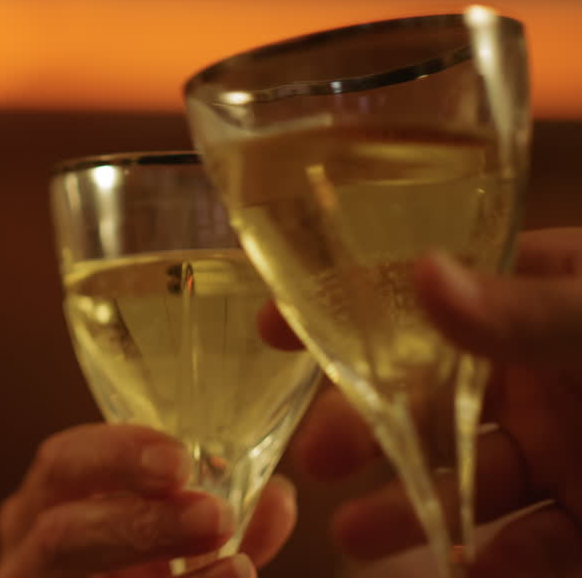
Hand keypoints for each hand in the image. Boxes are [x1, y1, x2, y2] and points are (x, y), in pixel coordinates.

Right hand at [0, 424, 297, 577]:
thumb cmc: (132, 565)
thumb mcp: (168, 540)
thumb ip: (214, 519)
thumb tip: (276, 496)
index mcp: (46, 505)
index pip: (62, 464)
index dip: (115, 455)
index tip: (178, 458)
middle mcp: (27, 554)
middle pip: (61, 533)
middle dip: (138, 522)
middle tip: (212, 515)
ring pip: (72, 570)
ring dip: (154, 558)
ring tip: (235, 562)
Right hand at [260, 227, 581, 576]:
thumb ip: (522, 310)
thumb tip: (422, 274)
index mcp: (536, 301)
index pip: (422, 295)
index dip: (344, 307)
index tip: (269, 327)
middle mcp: (541, 375)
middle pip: (430, 400)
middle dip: (364, 429)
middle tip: (315, 458)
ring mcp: (570, 449)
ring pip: (473, 480)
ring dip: (413, 508)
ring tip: (355, 536)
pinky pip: (539, 546)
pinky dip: (502, 562)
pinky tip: (470, 566)